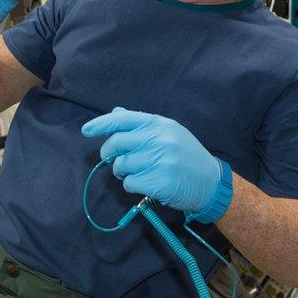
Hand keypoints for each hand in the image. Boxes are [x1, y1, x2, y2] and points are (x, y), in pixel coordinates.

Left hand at [81, 108, 231, 221]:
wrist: (211, 182)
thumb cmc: (187, 156)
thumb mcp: (169, 133)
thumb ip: (142, 124)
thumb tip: (116, 112)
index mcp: (160, 124)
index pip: (123, 119)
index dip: (102, 124)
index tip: (86, 130)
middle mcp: (159, 139)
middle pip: (117, 143)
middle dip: (108, 153)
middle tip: (113, 160)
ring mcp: (160, 161)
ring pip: (121, 165)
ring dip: (123, 172)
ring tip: (138, 173)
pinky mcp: (159, 182)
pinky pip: (130, 183)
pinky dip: (132, 185)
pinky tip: (146, 183)